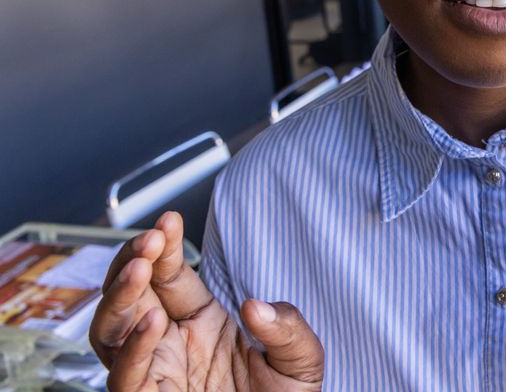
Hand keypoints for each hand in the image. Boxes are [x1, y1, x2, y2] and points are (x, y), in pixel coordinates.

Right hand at [89, 212, 323, 390]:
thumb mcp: (302, 360)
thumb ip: (287, 327)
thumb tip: (255, 305)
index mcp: (202, 323)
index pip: (172, 275)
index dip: (164, 247)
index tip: (168, 221)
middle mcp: (171, 344)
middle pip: (132, 294)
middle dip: (134, 260)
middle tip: (149, 240)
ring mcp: (155, 372)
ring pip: (111, 331)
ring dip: (119, 296)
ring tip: (139, 268)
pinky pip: (125, 377)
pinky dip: (132, 349)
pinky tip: (152, 323)